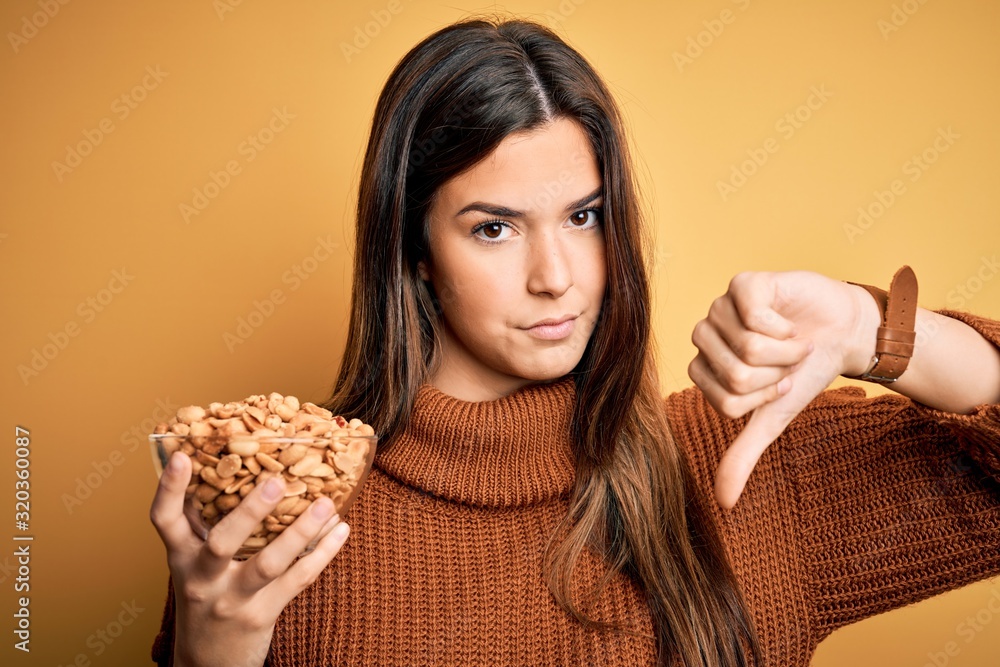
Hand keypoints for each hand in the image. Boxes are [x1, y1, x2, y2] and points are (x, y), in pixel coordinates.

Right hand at [149, 452, 350, 666]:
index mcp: (182, 558)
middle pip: (221, 542)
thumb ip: (206, 527)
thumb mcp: (194, 566)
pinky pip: (298, 580)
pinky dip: (323, 553)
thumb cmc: (208, 598)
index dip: (169, 489)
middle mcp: (202, 579)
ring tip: (326, 504)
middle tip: (275, 481)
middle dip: (249, 511)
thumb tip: (239, 468)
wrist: (208, 664)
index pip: (165, 521)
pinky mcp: (262, 614)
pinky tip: (341, 529)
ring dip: (301, 531)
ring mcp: (232, 599)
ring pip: (268, 563)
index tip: (181, 456)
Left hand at [688, 271, 878, 509]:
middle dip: (777, 375)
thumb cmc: (803, 373)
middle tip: (788, 361)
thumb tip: (723, 502)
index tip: (779, 383)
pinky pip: (756, 319)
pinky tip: (790, 323)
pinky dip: (786, 329)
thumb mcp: (773, 417)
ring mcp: (721, 306)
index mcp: (704, 368)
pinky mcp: (744, 284)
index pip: (727, 401)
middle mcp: (705, 335)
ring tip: (793, 342)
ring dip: (786, 352)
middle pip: (737, 376)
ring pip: (749, 348)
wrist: (842, 334)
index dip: (765, 397)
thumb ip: (744, 453)